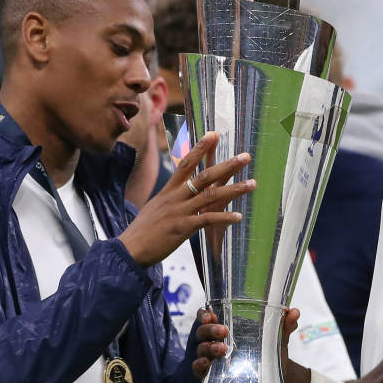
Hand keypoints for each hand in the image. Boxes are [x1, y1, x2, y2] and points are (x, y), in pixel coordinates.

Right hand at [118, 132, 253, 266]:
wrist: (130, 248)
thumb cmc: (142, 230)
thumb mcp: (155, 207)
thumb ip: (170, 199)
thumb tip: (179, 193)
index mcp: (168, 190)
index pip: (186, 163)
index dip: (200, 148)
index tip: (214, 135)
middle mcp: (175, 197)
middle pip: (204, 176)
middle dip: (227, 165)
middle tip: (245, 156)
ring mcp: (180, 211)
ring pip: (211, 195)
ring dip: (234, 189)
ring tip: (252, 183)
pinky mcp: (183, 228)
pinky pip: (207, 219)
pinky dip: (224, 217)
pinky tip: (239, 216)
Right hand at [191, 307, 304, 382]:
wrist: (274, 380)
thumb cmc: (269, 355)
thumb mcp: (277, 340)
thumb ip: (284, 326)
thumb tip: (294, 311)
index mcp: (225, 329)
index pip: (207, 317)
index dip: (204, 314)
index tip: (211, 314)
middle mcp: (214, 341)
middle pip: (202, 331)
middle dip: (210, 329)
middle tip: (224, 331)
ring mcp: (210, 358)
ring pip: (201, 349)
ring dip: (209, 347)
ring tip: (222, 349)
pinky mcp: (209, 375)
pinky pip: (198, 368)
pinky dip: (200, 365)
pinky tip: (208, 364)